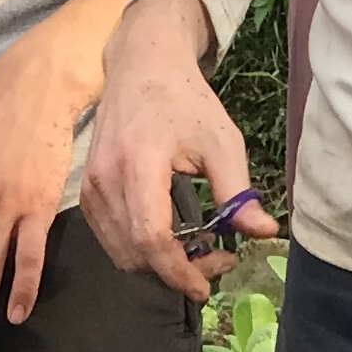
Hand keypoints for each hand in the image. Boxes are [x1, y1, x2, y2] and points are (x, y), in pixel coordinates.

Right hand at [79, 0, 274, 301]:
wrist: (141, 66)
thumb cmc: (185, 100)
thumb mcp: (221, 140)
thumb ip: (238, 190)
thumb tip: (264, 232)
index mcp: (139, 164)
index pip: (151, 238)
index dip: (178, 271)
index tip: (207, 285)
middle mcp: (106, 180)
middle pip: (135, 254)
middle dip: (176, 272)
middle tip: (218, 260)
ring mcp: (91, 187)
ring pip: (120, 253)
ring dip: (158, 266)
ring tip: (199, 250)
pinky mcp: (87, 190)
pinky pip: (110, 238)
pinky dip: (140, 251)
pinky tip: (170, 238)